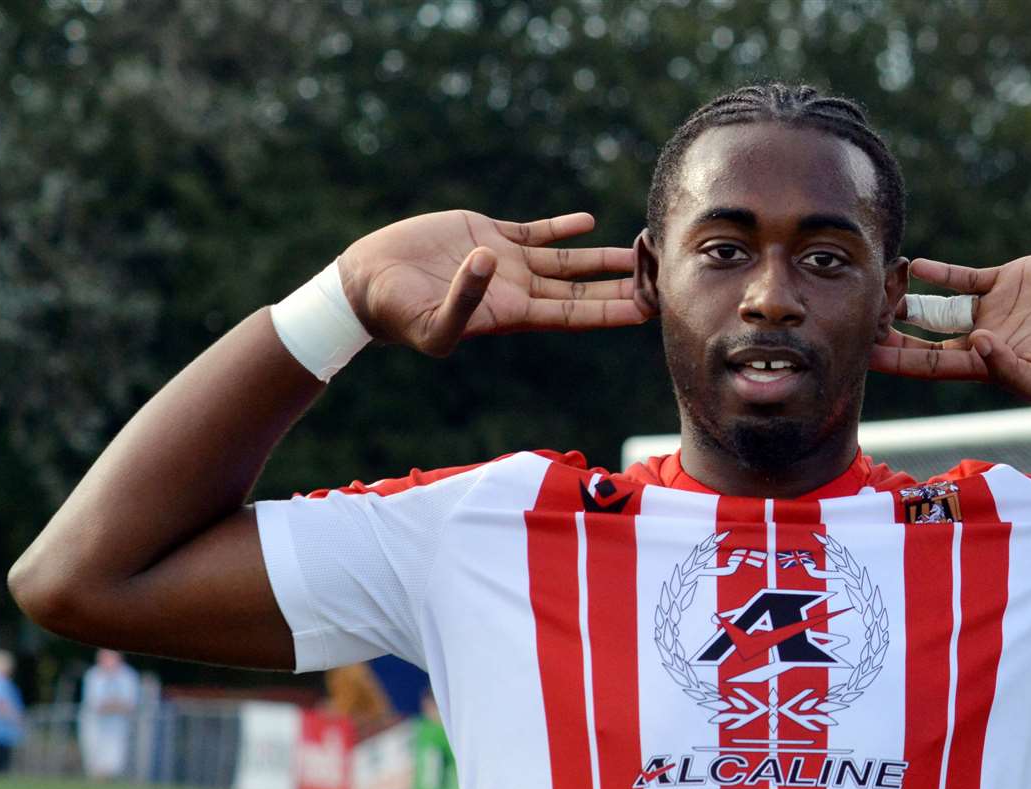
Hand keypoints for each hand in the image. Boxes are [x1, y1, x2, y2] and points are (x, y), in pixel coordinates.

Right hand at [337, 209, 645, 355]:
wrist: (368, 284)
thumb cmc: (397, 314)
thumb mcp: (431, 324)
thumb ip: (463, 299)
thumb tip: (489, 261)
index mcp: (514, 314)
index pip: (576, 314)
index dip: (612, 312)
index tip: (649, 308)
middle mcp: (519, 290)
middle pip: (582, 289)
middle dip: (622, 286)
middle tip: (662, 279)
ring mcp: (507, 262)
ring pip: (567, 261)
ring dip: (603, 257)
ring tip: (639, 249)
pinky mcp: (488, 234)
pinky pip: (535, 232)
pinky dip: (561, 228)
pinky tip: (589, 223)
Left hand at [872, 254, 1030, 408]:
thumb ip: (1009, 372)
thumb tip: (974, 344)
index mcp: (986, 367)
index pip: (928, 365)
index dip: (895, 360)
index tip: (861, 351)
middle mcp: (982, 340)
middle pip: (922, 338)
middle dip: (889, 331)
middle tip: (857, 316)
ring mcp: (993, 308)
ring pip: (935, 306)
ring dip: (906, 299)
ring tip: (878, 287)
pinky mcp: (1007, 280)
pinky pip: (962, 277)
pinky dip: (937, 272)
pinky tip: (913, 264)